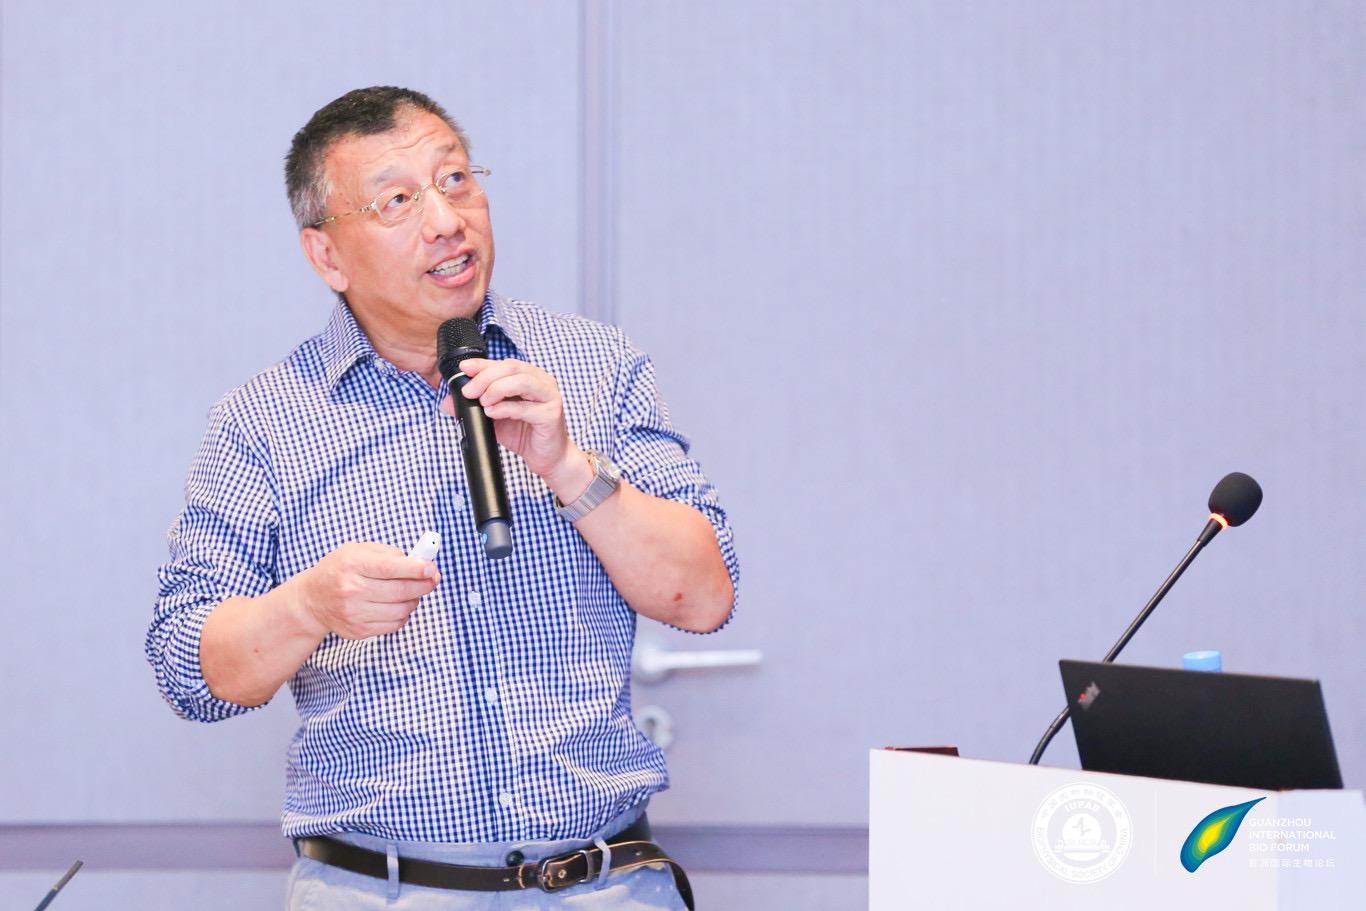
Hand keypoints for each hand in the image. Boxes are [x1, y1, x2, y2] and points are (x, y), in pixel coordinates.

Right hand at [292, 542, 439, 639]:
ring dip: (415, 600)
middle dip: (423, 585)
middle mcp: (351, 590)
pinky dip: (403, 614)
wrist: (312, 598)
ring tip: (413, 591)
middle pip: (400, 591)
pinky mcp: (358, 630)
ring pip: (401, 610)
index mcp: (352, 565)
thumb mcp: (357, 550)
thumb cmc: (339, 570)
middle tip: (432, 579)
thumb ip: (387, 553)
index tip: (432, 568)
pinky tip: (399, 605)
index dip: (416, 569)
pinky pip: (394, 624)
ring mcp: (354, 613)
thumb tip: (418, 562)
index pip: (390, 568)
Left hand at [448, 357, 581, 484]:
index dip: (482, 364)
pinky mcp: (551, 415)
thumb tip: (448, 401)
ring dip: (496, 389)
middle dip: (485, 377)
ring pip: (521, 381)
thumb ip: (475, 406)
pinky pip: (525, 407)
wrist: (547, 457)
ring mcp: (549, 397)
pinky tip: (492, 413)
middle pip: (512, 367)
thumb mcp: (494, 417)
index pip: (504, 363)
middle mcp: (542, 382)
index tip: (464, 368)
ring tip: (483, 402)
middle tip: (469, 392)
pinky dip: (505, 408)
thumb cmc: (525, 434)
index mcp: (530, 377)